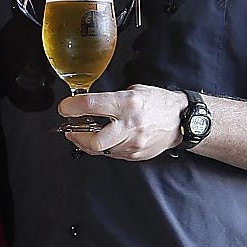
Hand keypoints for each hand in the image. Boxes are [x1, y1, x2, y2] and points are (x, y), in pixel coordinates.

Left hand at [57, 85, 185, 160]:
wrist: (182, 120)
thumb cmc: (158, 102)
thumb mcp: (134, 91)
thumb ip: (111, 98)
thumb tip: (89, 103)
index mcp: (127, 104)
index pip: (91, 106)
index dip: (72, 107)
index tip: (65, 108)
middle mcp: (130, 126)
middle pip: (94, 141)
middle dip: (77, 136)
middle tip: (71, 130)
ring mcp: (134, 144)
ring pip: (101, 150)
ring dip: (88, 142)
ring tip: (85, 134)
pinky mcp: (136, 155)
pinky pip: (112, 154)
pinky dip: (104, 147)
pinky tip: (104, 138)